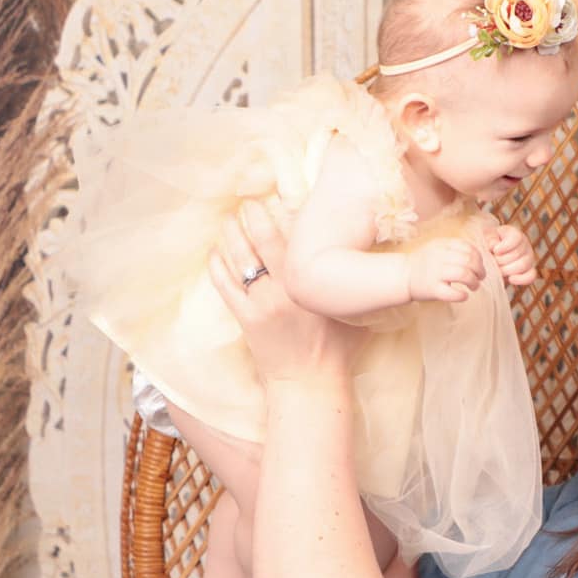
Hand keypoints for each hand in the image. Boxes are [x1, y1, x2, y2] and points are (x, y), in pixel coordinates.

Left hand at [209, 202, 363, 384]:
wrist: (311, 382)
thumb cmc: (339, 347)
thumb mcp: (354, 309)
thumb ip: (354, 282)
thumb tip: (362, 253)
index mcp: (311, 281)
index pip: (291, 235)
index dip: (279, 211)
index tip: (274, 195)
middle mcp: (284, 287)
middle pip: (260, 240)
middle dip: (250, 216)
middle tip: (247, 202)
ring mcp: (261, 302)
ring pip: (239, 258)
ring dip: (230, 235)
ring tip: (229, 220)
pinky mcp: (245, 317)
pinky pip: (224, 285)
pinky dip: (217, 265)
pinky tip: (215, 252)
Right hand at [405, 237, 485, 301]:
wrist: (402, 276)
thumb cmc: (423, 264)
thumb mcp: (436, 248)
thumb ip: (454, 249)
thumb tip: (477, 258)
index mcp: (441, 245)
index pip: (467, 247)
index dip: (478, 257)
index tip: (479, 265)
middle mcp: (438, 257)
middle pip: (468, 260)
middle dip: (480, 270)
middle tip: (480, 277)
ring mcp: (435, 273)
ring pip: (463, 275)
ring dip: (474, 282)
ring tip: (474, 286)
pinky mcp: (432, 289)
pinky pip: (453, 293)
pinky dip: (462, 295)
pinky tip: (464, 295)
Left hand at [490, 224, 537, 285]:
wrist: (492, 256)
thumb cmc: (490, 245)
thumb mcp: (487, 237)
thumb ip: (490, 238)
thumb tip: (494, 246)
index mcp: (515, 234)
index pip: (517, 238)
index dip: (505, 246)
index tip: (495, 251)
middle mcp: (525, 245)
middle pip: (517, 254)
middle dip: (501, 261)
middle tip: (493, 262)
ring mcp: (529, 258)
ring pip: (522, 265)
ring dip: (507, 270)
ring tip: (498, 270)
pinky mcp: (530, 271)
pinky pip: (531, 276)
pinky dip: (521, 279)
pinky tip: (510, 279)